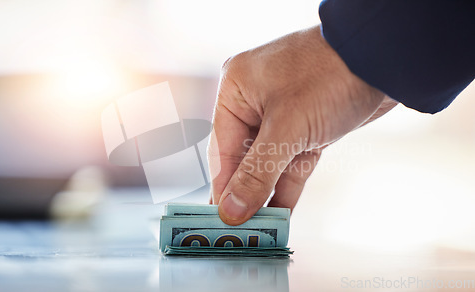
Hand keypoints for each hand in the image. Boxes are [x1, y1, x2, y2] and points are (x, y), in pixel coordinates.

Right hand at [208, 25, 394, 225]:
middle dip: (245, 193)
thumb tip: (232, 209)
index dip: (222, 187)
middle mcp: (255, 101)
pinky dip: (287, 185)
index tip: (221, 220)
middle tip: (239, 230)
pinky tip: (281, 212)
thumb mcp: (287, 127)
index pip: (221, 148)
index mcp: (236, 90)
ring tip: (260, 228)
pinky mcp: (307, 126)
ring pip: (268, 162)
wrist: (385, 58)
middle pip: (243, 158)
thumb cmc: (329, 75)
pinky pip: (290, 161)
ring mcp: (282, 114)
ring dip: (266, 193)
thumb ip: (257, 172)